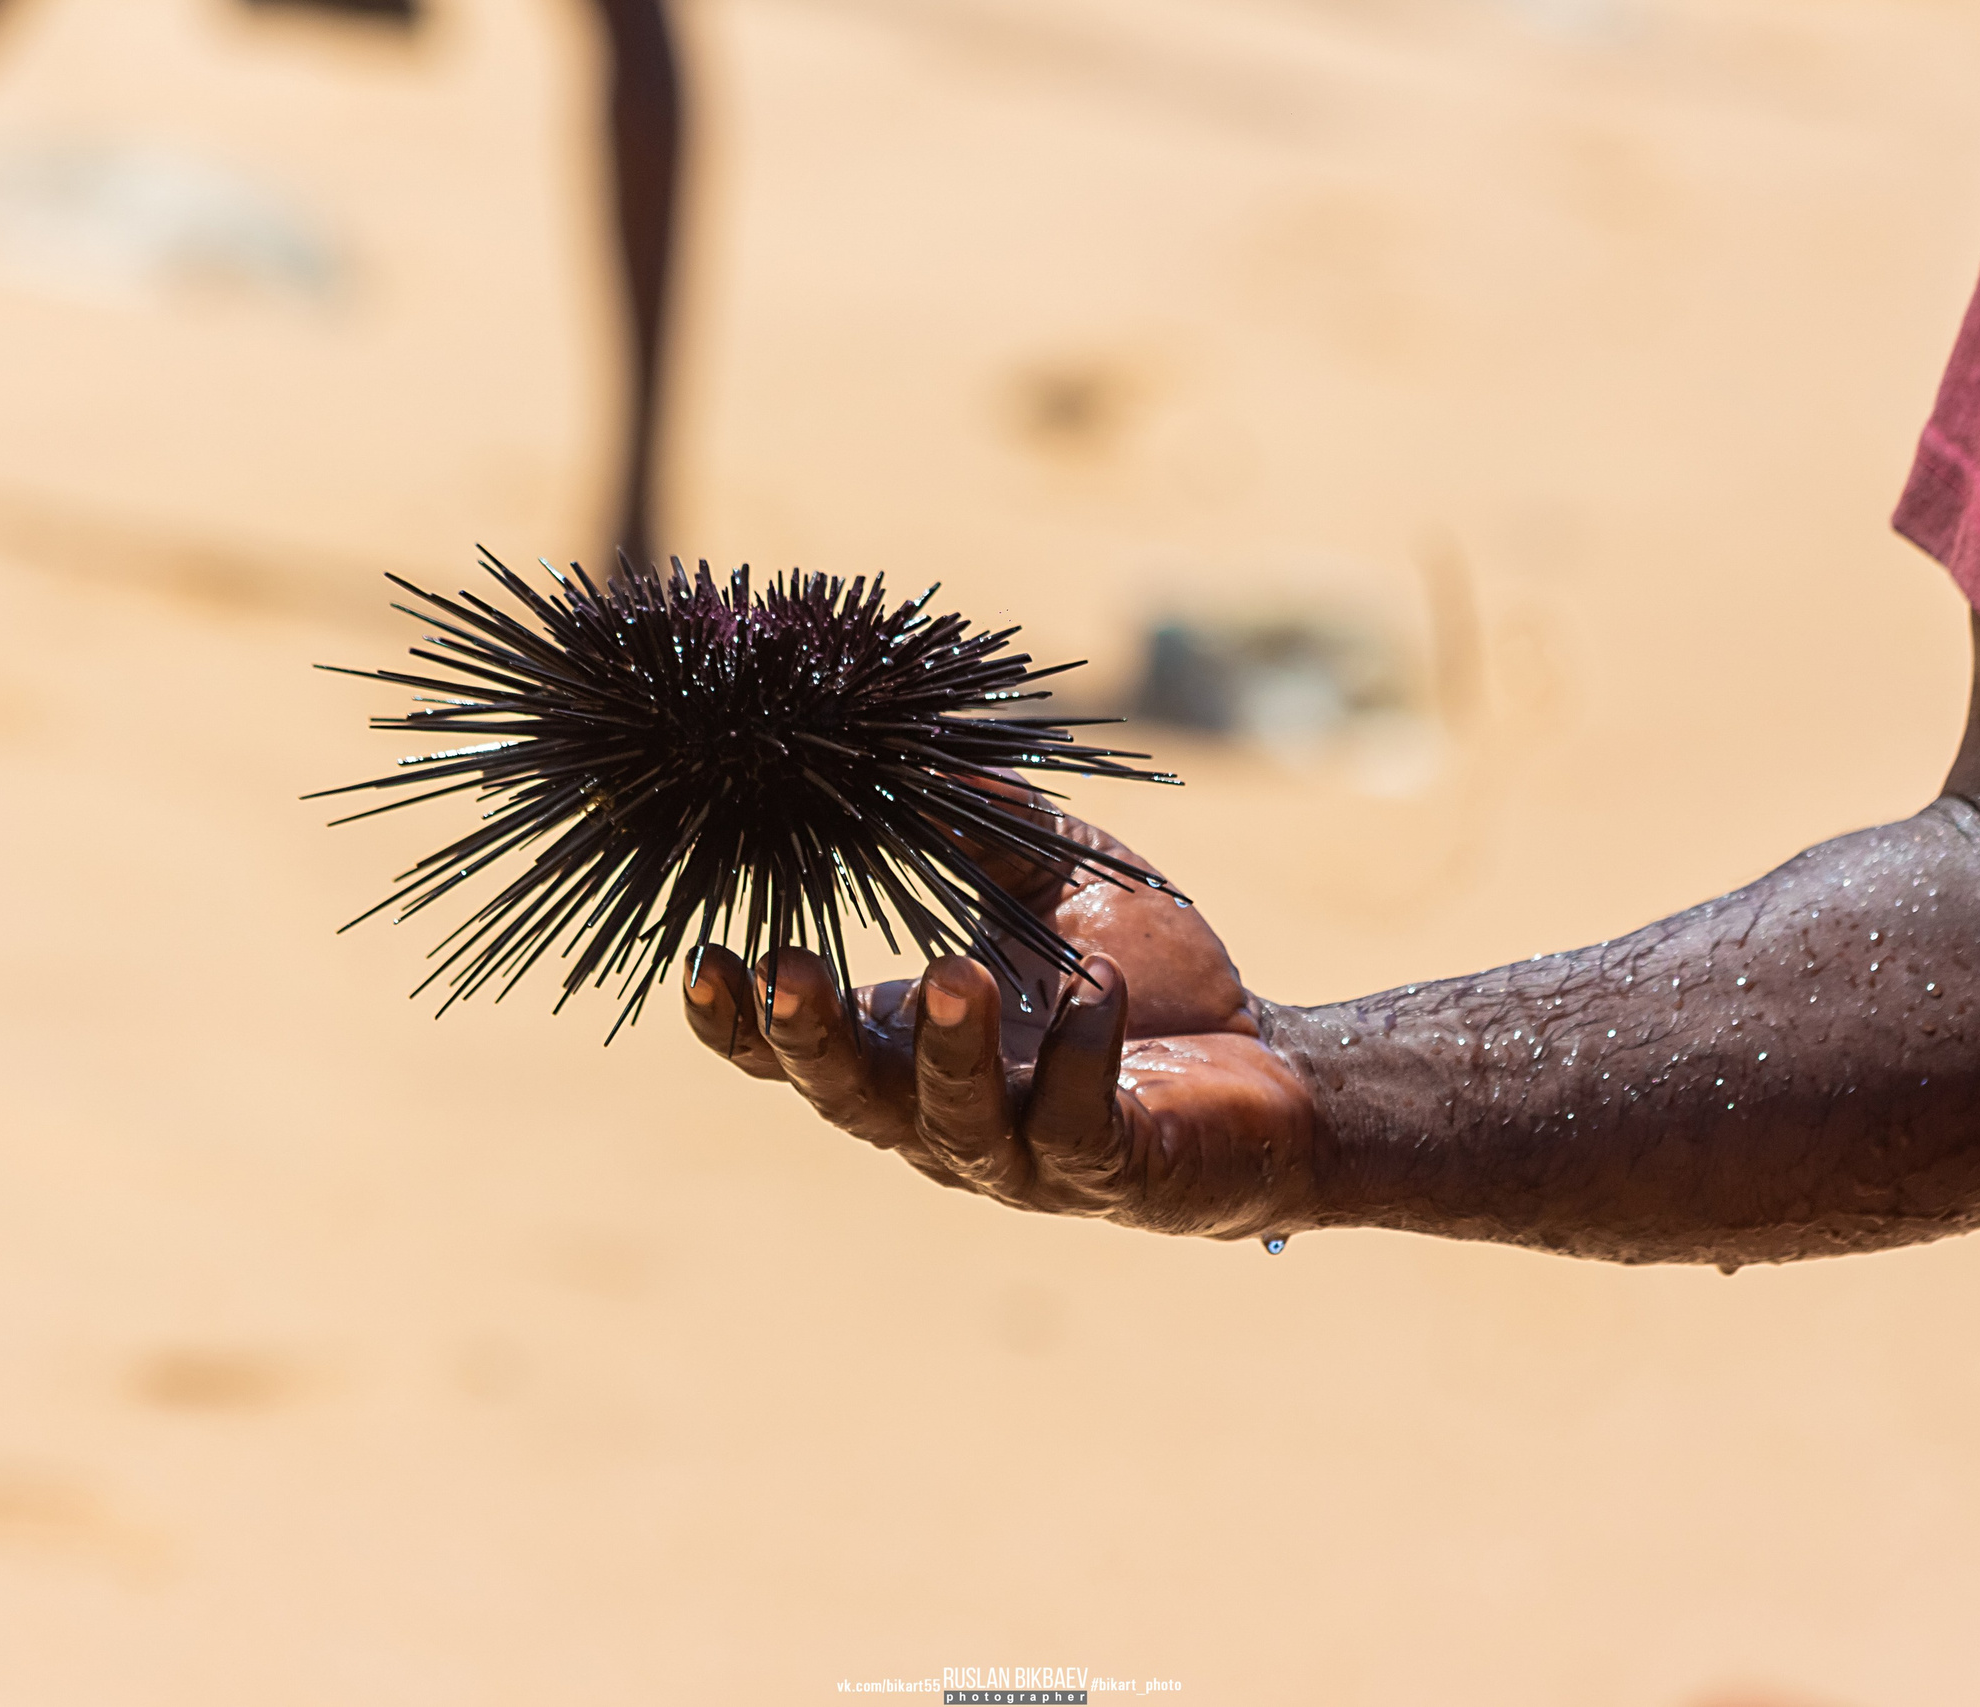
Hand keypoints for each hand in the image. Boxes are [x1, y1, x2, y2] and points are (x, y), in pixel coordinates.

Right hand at [680, 797, 1323, 1240]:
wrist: (1277, 1068)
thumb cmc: (1144, 976)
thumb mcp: (1056, 880)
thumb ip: (980, 827)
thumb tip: (908, 748)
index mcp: (911, 1049)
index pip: (797, 1053)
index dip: (740, 1020)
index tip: (702, 957)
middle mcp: (946, 1117)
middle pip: (849, 1098)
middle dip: (812, 1039)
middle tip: (789, 970)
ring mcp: (1026, 1155)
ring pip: (955, 1123)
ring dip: (949, 1051)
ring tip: (957, 974)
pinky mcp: (1111, 1170)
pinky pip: (1078, 1124)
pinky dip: (1079, 1056)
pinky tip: (1100, 995)